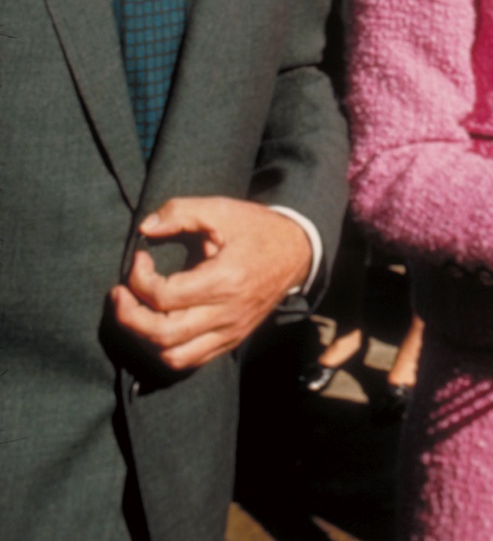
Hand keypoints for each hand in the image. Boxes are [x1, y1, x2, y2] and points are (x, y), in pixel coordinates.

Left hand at [109, 196, 312, 371]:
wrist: (295, 252)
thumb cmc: (255, 229)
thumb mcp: (221, 209)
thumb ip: (180, 212)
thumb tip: (144, 228)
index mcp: (224, 280)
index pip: (164, 296)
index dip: (139, 278)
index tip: (139, 257)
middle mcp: (226, 314)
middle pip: (162, 335)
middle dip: (129, 317)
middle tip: (119, 294)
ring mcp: (230, 332)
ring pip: (173, 356)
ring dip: (144, 338)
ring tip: (134, 312)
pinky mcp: (230, 340)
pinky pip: (190, 360)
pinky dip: (165, 350)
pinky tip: (156, 326)